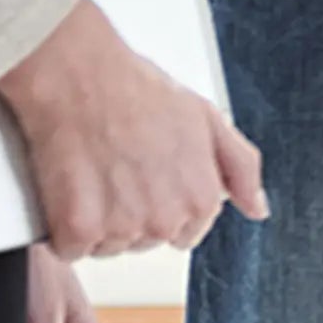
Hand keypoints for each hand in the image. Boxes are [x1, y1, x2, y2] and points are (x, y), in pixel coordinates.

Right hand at [0, 0, 267, 263]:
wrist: (79, 74)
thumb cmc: (138, 89)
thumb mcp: (208, 120)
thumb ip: (240, 169)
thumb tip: (258, 209)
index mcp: (200, 198)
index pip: (185, 234)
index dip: (162, 205)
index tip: (147, 179)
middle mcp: (164, 218)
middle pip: (144, 242)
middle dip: (130, 214)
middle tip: (117, 168)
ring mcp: (121, 225)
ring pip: (107, 247)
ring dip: (95, 221)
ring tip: (93, 173)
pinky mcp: (77, 227)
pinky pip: (69, 248)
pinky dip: (64, 227)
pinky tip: (69, 189)